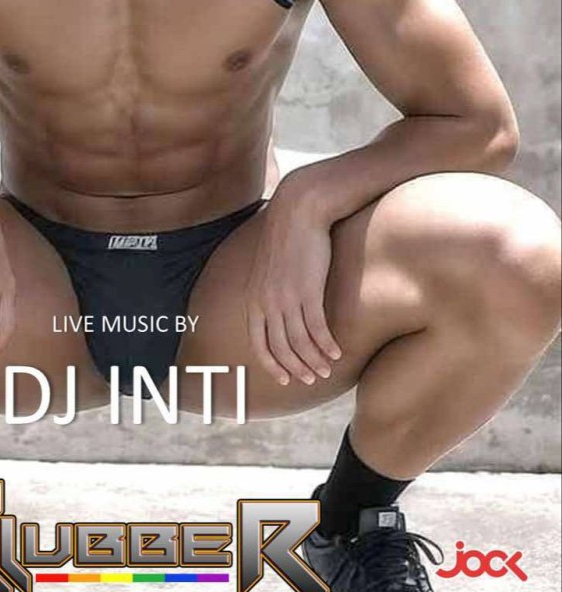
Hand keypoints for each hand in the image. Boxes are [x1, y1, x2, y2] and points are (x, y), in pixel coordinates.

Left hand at [245, 182, 341, 385]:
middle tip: (310, 380)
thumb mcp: (268, 269)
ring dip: (314, 361)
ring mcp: (286, 299)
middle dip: (295, 369)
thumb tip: (276, 309)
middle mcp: (266, 302)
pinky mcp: (307, 291)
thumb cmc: (287, 238)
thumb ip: (269, 291)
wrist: (298, 211)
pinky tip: (338, 352)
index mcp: (254, 298)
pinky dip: (327, 345)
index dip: (271, 365)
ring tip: (327, 370)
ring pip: (300, 343)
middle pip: (280, 349)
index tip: (285, 379)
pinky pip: (317, 329)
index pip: (258, 343)